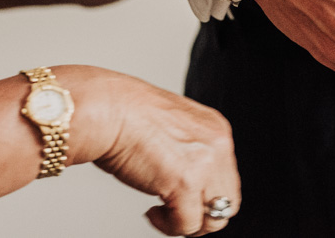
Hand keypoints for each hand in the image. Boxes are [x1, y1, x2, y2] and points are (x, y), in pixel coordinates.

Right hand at [67, 68, 239, 235]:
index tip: (181, 197)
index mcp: (216, 129)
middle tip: (174, 211)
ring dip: (188, 222)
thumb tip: (189, 181)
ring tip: (162, 212)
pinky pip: (188, 225)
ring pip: (215, 219)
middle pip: (228, 201)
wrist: (107, 109)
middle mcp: (217, 144)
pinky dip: (168, 226)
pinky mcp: (186, 183)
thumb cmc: (126, 114)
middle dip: (201, 212)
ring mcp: (205, 164)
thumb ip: (189, 150)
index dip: (204, 195)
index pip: (227, 178)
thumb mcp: (173, 127)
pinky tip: (151, 211)